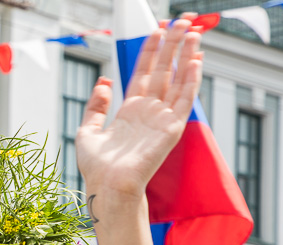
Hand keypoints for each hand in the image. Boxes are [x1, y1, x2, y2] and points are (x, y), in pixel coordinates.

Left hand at [76, 15, 202, 211]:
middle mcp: (149, 112)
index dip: (151, 52)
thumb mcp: (87, 131)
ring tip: (193, 32)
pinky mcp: (171, 129)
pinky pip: (185, 100)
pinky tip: (195, 60)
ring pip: (178, 80)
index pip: (144, 73)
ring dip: (186, 56)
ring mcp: (162, 119)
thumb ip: (95, 106)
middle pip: (164, 71)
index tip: (157, 30)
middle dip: (172, 45)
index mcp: (130, 111)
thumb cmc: (96, 167)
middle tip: (181, 21)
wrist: (107, 186)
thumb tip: (104, 82)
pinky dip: (191, 80)